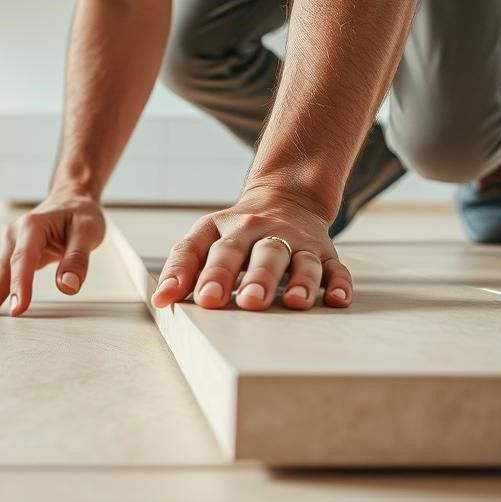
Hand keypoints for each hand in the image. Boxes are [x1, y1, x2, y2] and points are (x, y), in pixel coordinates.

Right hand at [0, 190, 106, 316]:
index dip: (19, 284)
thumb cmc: (80, 213)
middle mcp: (16, 232)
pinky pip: (0, 271)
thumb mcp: (88, 231)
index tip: (17, 307)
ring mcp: (12, 242)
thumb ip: (77, 259)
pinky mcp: (13, 251)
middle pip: (4, 266)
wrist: (71, 198)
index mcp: (33, 225)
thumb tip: (67, 287)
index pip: (24, 259)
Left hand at [151, 190, 352, 310]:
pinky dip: (339, 284)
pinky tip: (337, 300)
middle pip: (260, 253)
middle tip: (250, 302)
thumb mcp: (204, 239)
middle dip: (256, 278)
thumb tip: (161, 300)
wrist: (284, 198)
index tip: (203, 299)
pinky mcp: (324, 253)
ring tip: (295, 303)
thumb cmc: (235, 232)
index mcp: (227, 229)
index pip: (214, 249)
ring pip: (300, 260)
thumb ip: (181, 267)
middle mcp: (263, 232)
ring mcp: (297, 242)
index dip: (207, 273)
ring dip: (300, 282)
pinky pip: (335, 268)